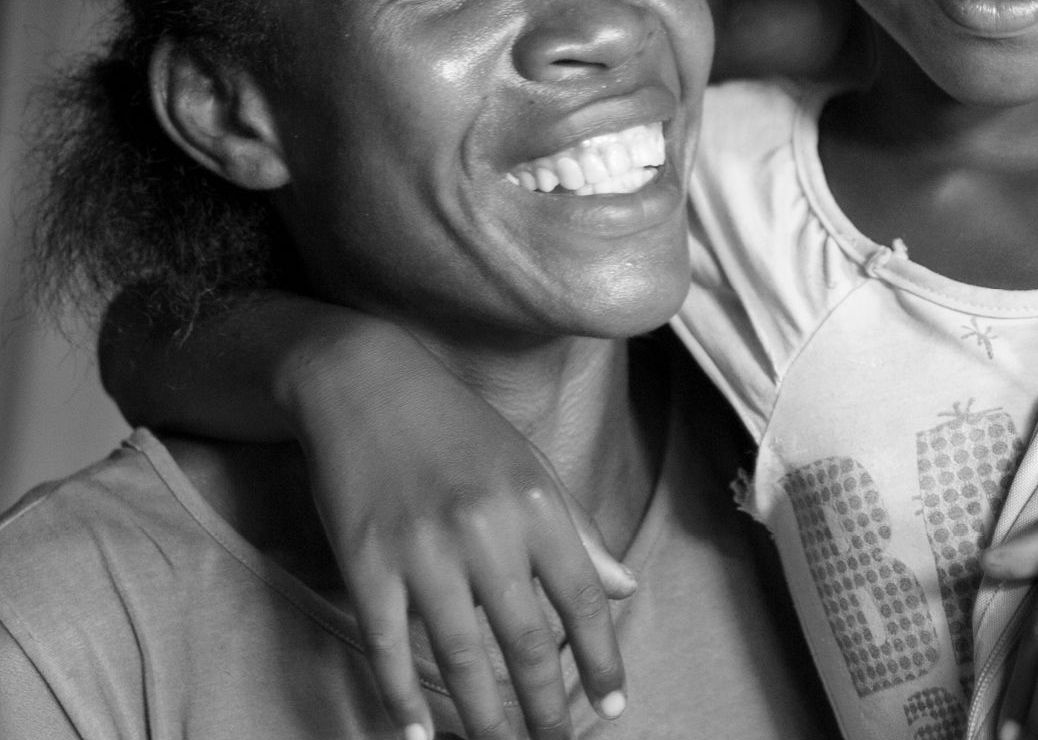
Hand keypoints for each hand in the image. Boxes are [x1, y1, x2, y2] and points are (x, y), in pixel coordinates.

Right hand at [289, 324, 635, 739]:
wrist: (366, 382)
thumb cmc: (459, 428)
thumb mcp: (531, 467)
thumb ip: (578, 532)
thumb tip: (623, 590)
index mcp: (538, 505)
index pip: (583, 600)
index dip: (600, 661)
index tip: (613, 706)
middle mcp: (488, 531)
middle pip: (525, 642)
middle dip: (545, 707)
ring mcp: (423, 551)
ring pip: (460, 656)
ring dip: (484, 716)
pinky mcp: (366, 564)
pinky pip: (388, 646)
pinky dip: (403, 696)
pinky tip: (419, 734)